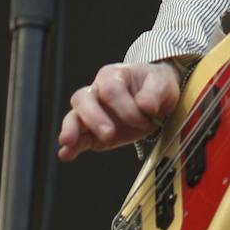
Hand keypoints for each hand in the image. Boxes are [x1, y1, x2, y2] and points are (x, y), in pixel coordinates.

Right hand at [57, 62, 180, 160]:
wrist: (158, 100)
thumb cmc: (157, 86)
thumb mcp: (162, 83)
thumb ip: (154, 92)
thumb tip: (145, 106)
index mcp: (113, 75)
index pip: (111, 91)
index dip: (126, 107)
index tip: (146, 118)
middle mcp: (96, 91)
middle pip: (83, 100)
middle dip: (94, 118)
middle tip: (109, 134)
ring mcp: (91, 113)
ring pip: (73, 117)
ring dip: (71, 130)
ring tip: (69, 142)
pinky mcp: (91, 133)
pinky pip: (77, 139)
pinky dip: (70, 147)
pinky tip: (66, 154)